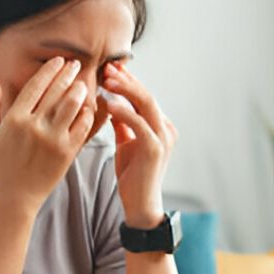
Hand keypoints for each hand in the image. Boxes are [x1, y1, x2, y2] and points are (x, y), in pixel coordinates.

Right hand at [0, 57, 101, 211]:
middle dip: (67, 74)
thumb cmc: (0, 165)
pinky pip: (82, 126)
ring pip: (71, 105)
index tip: (59, 60)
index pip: (36, 86)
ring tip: (82, 83)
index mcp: (14, 119)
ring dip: (79, 90)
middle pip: (56, 91)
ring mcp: (52, 139)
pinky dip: (87, 114)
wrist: (16, 196)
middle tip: (75, 64)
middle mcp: (34, 126)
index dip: (50, 70)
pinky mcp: (67, 152)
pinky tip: (88, 107)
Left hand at [100, 61, 176, 227]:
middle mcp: (166, 129)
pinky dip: (124, 110)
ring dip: (125, 89)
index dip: (128, 82)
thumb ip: (122, 124)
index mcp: (160, 126)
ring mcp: (163, 138)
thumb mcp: (126, 144)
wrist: (140, 206)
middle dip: (127, 80)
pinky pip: (139, 123)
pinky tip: (109, 101)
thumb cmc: (133, 176)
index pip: (144, 97)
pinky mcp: (155, 148)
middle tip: (108, 68)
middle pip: (146, 96)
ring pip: (146, 104)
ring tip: (107, 79)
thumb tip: (110, 103)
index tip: (109, 70)